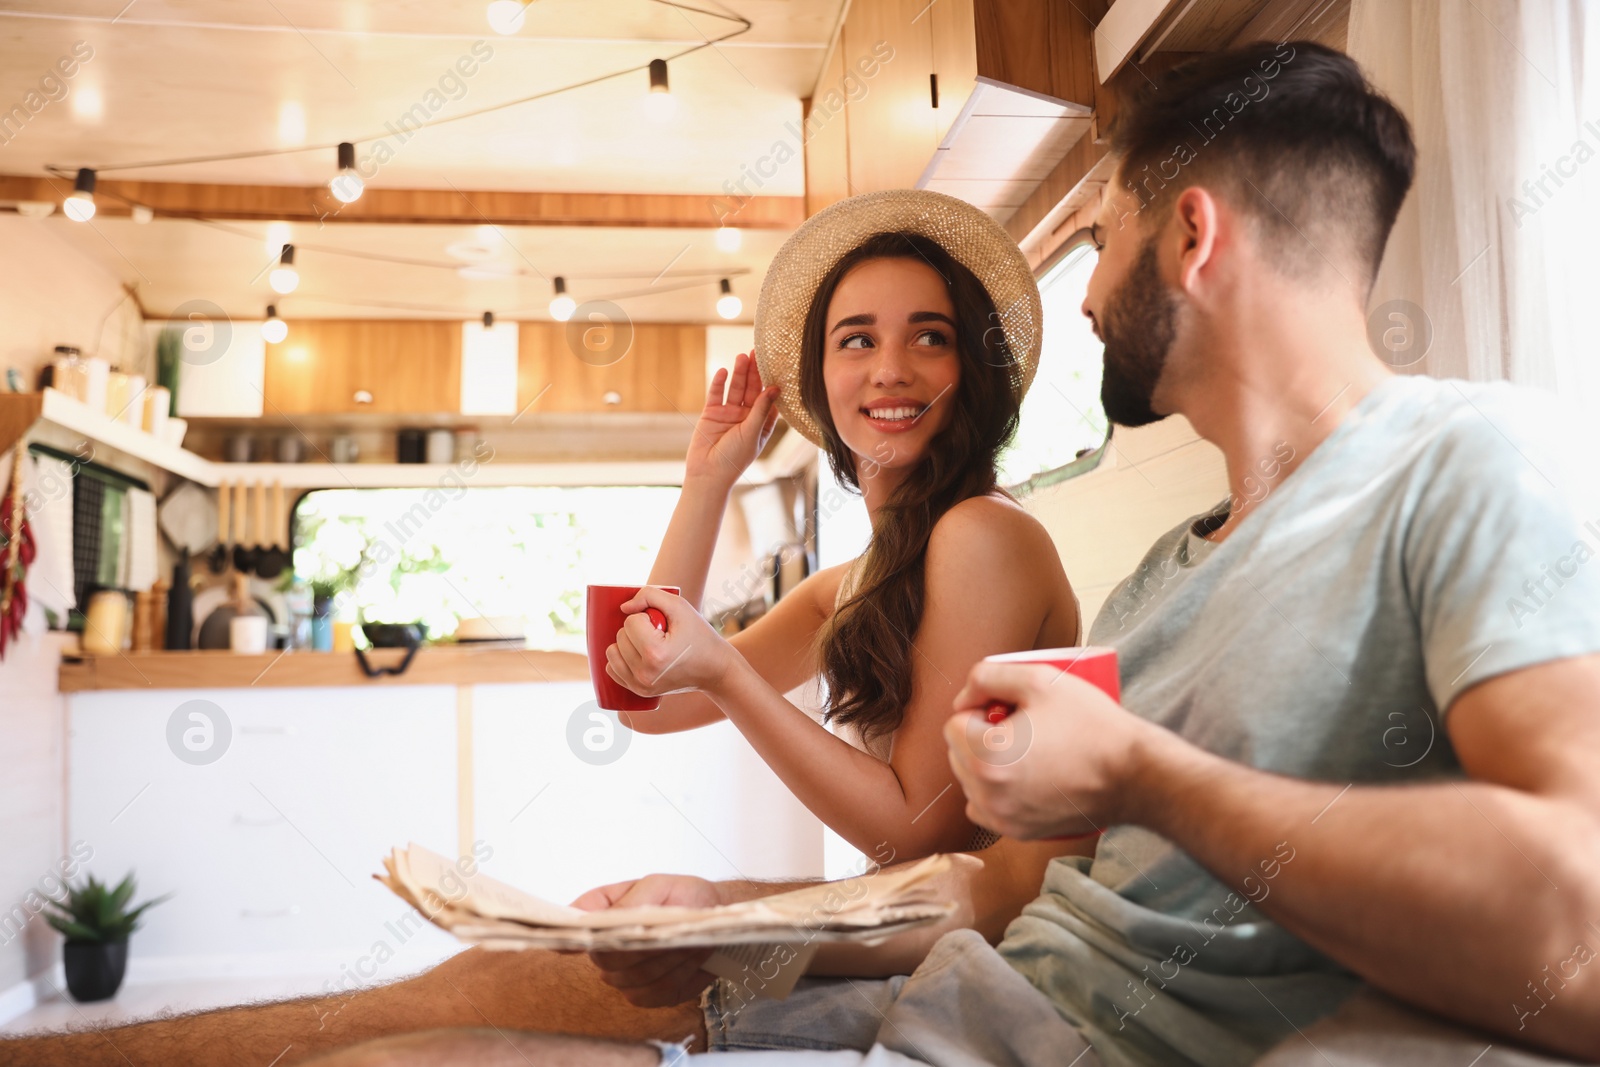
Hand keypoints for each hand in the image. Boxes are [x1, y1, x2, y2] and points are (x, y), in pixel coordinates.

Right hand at [571, 874, 722, 1007]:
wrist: (713, 916)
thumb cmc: (683, 895)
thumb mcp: (659, 885)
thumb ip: (630, 901)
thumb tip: (601, 919)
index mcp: (601, 912)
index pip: (575, 928)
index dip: (571, 938)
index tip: (577, 943)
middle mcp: (607, 947)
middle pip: (606, 961)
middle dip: (642, 948)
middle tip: (671, 932)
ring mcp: (624, 975)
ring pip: (634, 979)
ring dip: (666, 960)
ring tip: (689, 941)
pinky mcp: (648, 995)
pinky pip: (653, 995)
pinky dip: (677, 976)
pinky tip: (692, 958)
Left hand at [606, 587, 734, 697]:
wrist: (715, 669)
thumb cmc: (699, 636)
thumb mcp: (680, 607)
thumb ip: (650, 595)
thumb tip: (624, 607)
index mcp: (655, 653)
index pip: (630, 622)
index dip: (646, 616)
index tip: (663, 625)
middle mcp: (645, 673)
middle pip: (620, 637)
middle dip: (637, 630)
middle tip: (661, 636)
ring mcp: (641, 686)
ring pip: (612, 652)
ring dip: (627, 643)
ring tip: (651, 645)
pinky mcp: (639, 691)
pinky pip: (612, 669)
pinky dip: (622, 659)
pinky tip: (640, 656)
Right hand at [684, 352, 780, 484]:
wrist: (708, 473)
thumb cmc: (735, 459)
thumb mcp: (752, 433)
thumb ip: (761, 409)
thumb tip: (775, 388)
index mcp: (761, 423)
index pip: (768, 399)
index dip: (771, 383)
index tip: (777, 365)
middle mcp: (746, 417)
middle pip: (752, 390)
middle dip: (755, 372)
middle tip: (758, 353)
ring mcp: (729, 414)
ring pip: (735, 389)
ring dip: (739, 373)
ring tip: (742, 357)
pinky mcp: (711, 413)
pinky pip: (716, 394)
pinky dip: (719, 383)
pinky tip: (724, 371)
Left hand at [944, 662, 1166, 839]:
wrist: (1132, 775)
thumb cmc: (1091, 725)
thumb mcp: (1040, 679)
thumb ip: (988, 676)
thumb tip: (963, 698)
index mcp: (986, 757)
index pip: (954, 723)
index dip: (980, 708)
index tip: (1010, 708)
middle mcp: (986, 794)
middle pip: (957, 752)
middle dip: (978, 735)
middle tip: (1020, 726)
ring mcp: (1001, 818)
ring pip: (969, 780)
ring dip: (984, 762)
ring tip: (1026, 749)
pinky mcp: (1017, 832)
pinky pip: (984, 806)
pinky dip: (994, 790)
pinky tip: (1023, 774)